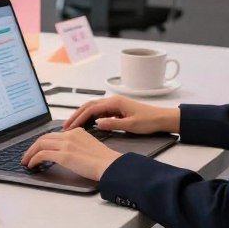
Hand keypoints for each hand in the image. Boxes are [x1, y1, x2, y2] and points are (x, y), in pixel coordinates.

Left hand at [20, 128, 121, 181]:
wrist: (110, 165)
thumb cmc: (104, 161)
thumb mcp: (90, 146)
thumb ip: (78, 145)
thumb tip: (68, 152)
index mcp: (76, 132)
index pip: (54, 134)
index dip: (43, 141)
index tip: (38, 148)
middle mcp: (70, 135)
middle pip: (44, 137)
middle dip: (33, 146)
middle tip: (27, 154)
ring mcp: (66, 145)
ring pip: (40, 144)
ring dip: (30, 153)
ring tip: (26, 160)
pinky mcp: (64, 155)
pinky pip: (42, 154)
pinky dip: (34, 159)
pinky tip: (31, 165)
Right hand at [62, 96, 178, 135]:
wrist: (162, 118)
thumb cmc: (149, 121)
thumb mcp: (131, 125)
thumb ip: (112, 124)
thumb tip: (97, 123)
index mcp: (114, 102)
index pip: (91, 109)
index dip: (79, 118)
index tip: (70, 127)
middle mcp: (113, 101)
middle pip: (89, 106)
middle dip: (76, 115)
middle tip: (66, 126)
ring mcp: (115, 104)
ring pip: (93, 108)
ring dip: (82, 116)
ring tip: (73, 126)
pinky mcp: (117, 109)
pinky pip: (100, 112)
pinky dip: (91, 117)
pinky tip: (87, 124)